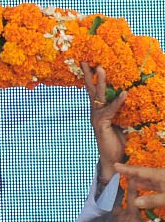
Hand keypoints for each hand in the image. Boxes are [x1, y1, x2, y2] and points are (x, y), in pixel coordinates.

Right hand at [82, 63, 126, 181]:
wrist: (112, 161)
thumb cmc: (119, 143)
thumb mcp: (124, 123)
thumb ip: (125, 111)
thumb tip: (134, 97)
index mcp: (100, 111)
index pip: (97, 91)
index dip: (95, 78)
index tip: (93, 64)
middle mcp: (96, 113)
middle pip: (92, 90)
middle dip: (89, 74)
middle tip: (87, 60)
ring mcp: (97, 118)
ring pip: (98, 96)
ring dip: (101, 81)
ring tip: (101, 68)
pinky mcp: (101, 125)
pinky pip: (110, 110)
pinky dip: (118, 102)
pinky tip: (124, 93)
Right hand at [116, 162, 164, 210]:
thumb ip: (153, 200)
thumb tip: (135, 203)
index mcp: (159, 175)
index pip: (140, 171)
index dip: (127, 169)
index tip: (116, 165)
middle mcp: (160, 177)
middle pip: (143, 175)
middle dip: (131, 174)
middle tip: (119, 172)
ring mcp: (164, 182)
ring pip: (148, 181)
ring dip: (138, 181)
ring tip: (128, 180)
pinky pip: (154, 187)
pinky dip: (146, 188)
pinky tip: (144, 190)